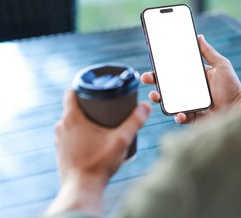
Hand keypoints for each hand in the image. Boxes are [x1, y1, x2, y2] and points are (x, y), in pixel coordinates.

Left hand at [46, 90, 150, 215]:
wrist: (82, 188)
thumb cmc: (99, 163)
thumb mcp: (121, 140)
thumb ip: (135, 122)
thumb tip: (146, 106)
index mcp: (72, 118)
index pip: (71, 93)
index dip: (83, 88)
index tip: (95, 90)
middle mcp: (61, 127)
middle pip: (73, 107)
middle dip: (88, 105)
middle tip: (105, 108)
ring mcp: (59, 140)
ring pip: (70, 123)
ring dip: (83, 121)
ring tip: (100, 124)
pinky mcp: (60, 152)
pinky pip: (69, 136)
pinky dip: (78, 134)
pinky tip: (92, 140)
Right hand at [141, 35, 240, 124]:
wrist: (239, 107)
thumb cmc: (232, 86)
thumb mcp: (221, 65)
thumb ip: (208, 52)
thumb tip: (199, 37)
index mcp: (192, 78)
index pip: (173, 72)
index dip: (161, 68)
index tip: (153, 63)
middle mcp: (187, 91)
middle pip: (165, 86)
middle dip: (153, 82)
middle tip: (148, 78)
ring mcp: (188, 105)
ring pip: (168, 102)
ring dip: (159, 98)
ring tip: (155, 95)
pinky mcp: (192, 118)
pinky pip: (180, 117)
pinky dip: (178, 116)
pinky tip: (180, 113)